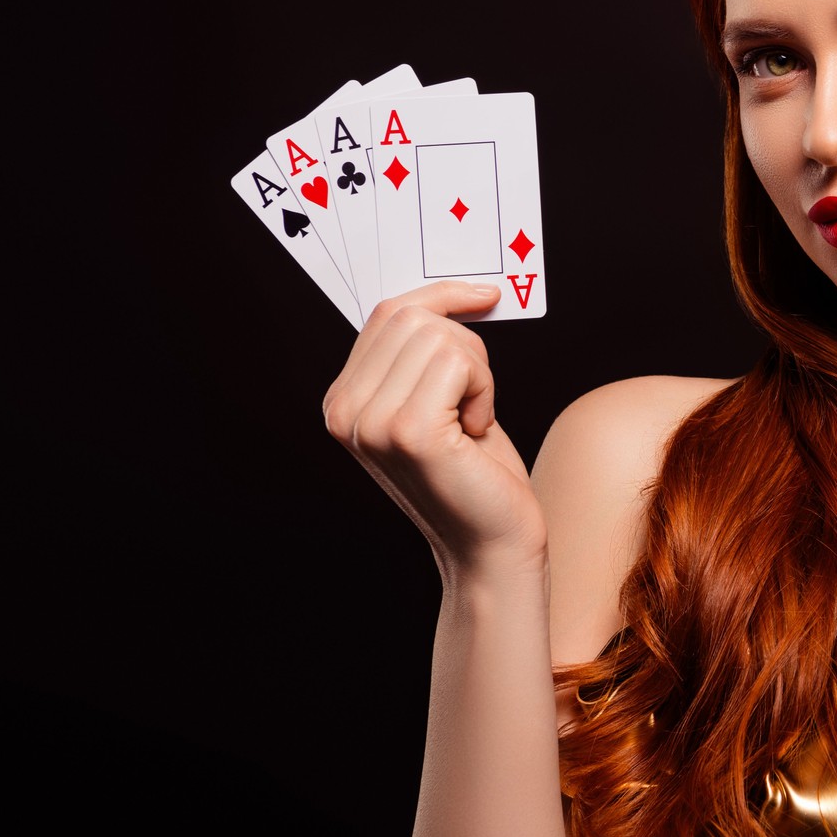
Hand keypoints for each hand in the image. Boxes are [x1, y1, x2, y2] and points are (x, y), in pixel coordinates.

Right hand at [323, 281, 545, 575]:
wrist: (492, 542)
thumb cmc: (475, 473)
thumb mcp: (439, 402)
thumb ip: (422, 355)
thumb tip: (452, 294)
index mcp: (343, 400)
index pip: (387, 313)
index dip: (442, 295)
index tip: (484, 295)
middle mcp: (345, 411)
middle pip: (415, 318)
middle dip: (466, 347)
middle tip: (475, 399)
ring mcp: (371, 422)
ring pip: (441, 337)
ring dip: (478, 374)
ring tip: (471, 421)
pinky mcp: (409, 431)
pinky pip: (462, 364)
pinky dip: (485, 390)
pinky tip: (475, 432)